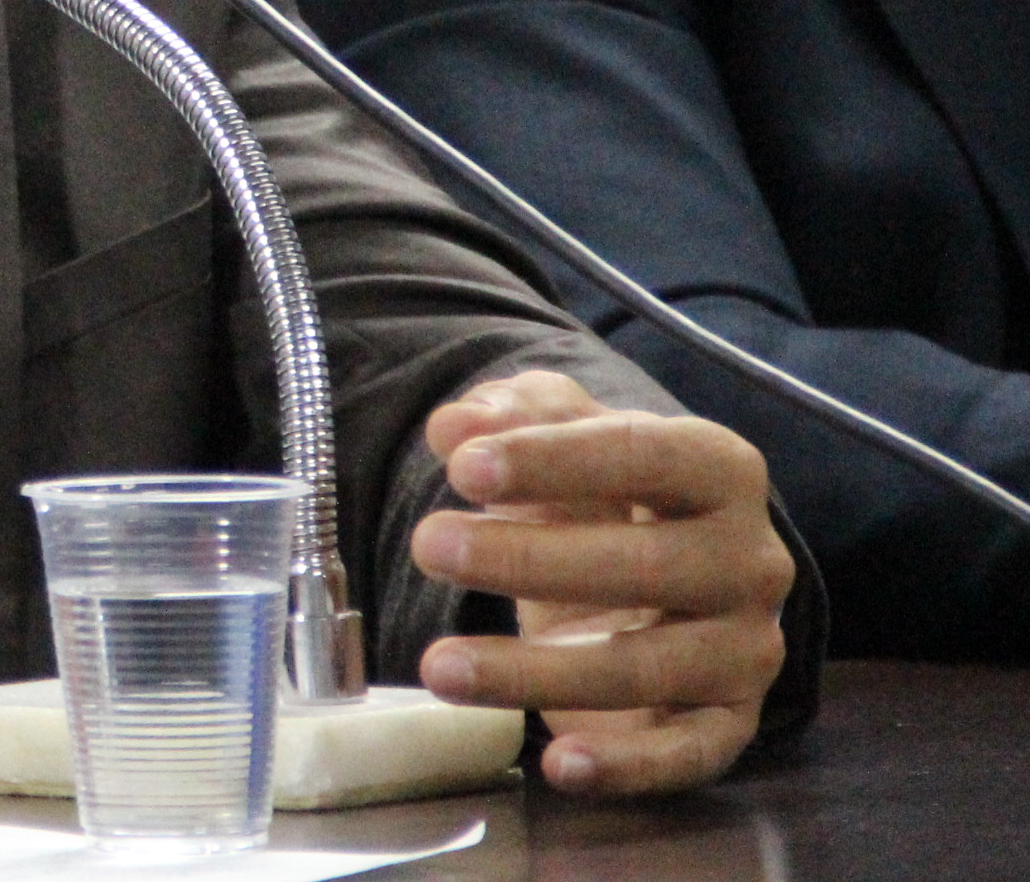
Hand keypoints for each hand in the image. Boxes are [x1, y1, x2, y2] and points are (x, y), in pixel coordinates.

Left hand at [409, 370, 792, 795]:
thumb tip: (456, 426)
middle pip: (644, 564)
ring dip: (537, 671)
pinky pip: (687, 752)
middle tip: (429, 546)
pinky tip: (557, 763)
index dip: (552, 461)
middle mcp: (750, 560)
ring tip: (439, 665)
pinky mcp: (729, 720)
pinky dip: (627, 766)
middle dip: (527, 558)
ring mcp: (747, 647)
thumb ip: (513, 412)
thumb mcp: (560, 431)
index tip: (461, 469)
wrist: (651, 571)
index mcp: (719, 468)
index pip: (643, 455)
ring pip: (646, 666)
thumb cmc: (601, 489)